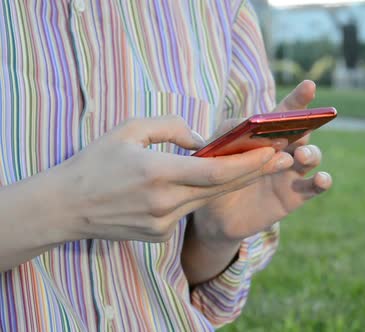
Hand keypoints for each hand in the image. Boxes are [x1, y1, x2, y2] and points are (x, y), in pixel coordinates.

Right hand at [55, 115, 288, 242]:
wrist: (65, 207)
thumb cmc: (95, 162)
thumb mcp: (129, 130)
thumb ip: (170, 127)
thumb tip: (202, 141)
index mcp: (158, 173)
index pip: (216, 171)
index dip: (248, 164)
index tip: (273, 151)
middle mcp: (164, 203)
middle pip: (221, 189)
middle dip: (255, 172)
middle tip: (284, 157)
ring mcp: (162, 224)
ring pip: (208, 201)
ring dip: (233, 184)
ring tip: (259, 166)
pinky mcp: (158, 236)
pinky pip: (187, 212)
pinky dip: (199, 196)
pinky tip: (207, 183)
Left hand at [189, 81, 331, 243]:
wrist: (214, 215)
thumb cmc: (217, 175)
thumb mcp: (215, 149)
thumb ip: (229, 131)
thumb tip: (249, 121)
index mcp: (268, 134)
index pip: (286, 112)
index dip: (298, 99)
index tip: (309, 85)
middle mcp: (285, 149)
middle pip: (305, 131)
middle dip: (310, 123)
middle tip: (304, 125)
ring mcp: (292, 172)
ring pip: (313, 156)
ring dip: (311, 153)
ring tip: (300, 156)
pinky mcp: (295, 195)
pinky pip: (315, 186)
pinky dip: (323, 180)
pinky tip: (321, 178)